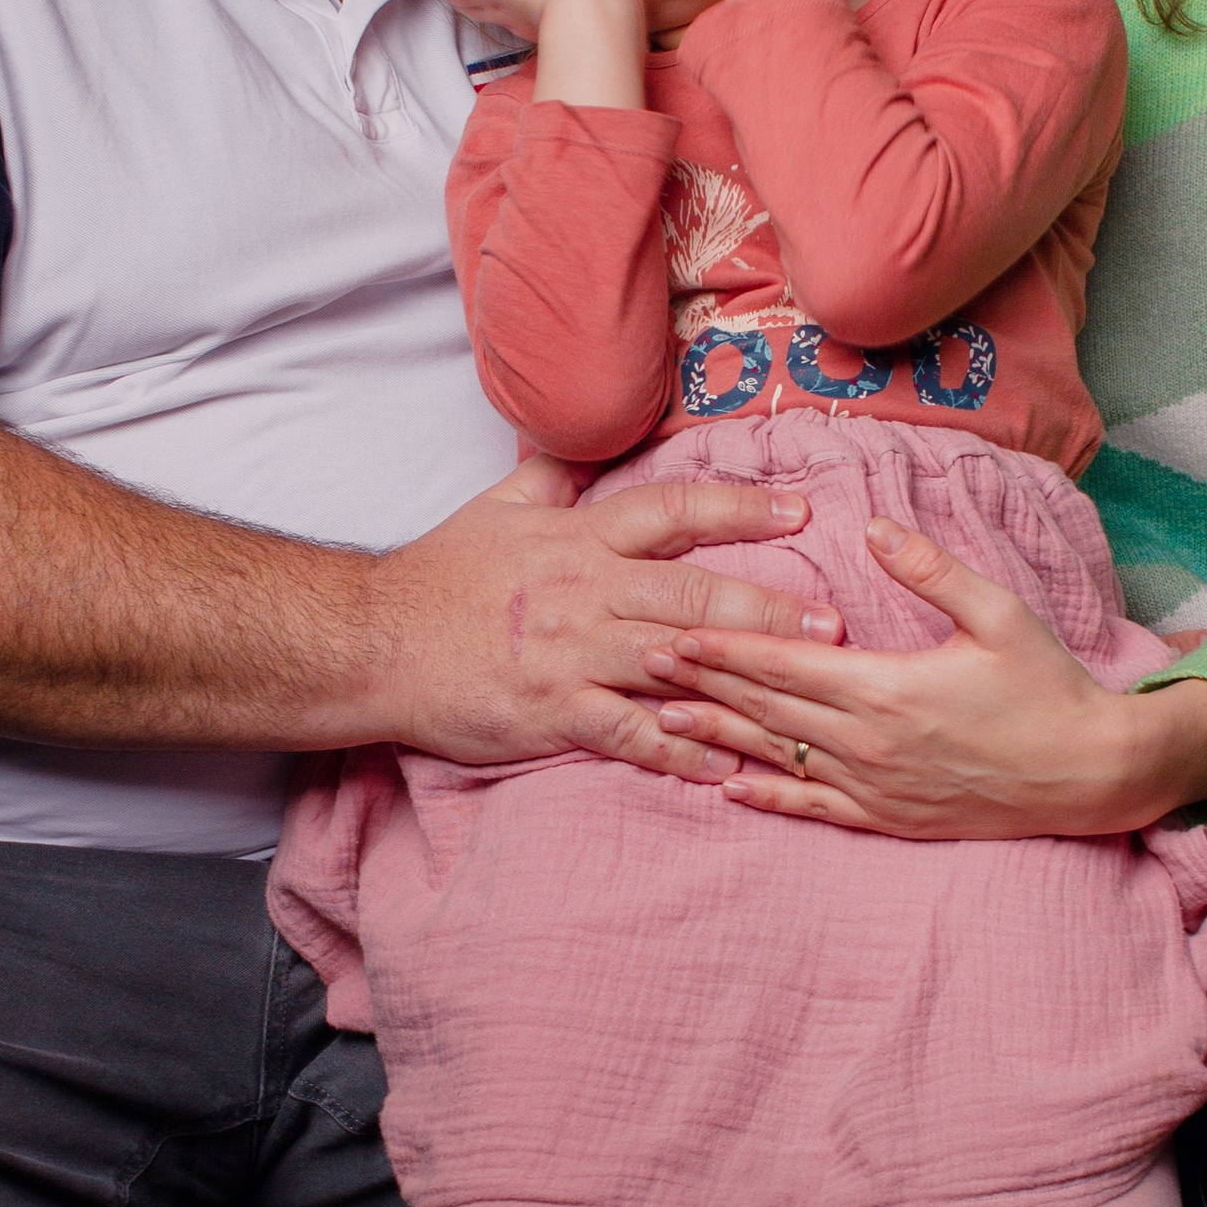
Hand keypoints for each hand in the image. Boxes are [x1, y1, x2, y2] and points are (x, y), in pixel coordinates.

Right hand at [362, 455, 843, 771]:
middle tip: (834, 621)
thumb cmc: (436, 578)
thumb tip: (578, 443)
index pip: (673, 511)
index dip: (739, 508)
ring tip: (807, 691)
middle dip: (770, 605)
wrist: (372, 643)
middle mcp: (585, 591)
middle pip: (693, 591)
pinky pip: (629, 732)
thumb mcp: (493, 510)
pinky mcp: (553, 711)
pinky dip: (680, 748)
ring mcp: (571, 654)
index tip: (798, 513)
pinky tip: (727, 764)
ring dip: (745, 676)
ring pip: (675, 661)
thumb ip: (546, 477)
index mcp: (579, 539)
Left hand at [639, 515, 1206, 835]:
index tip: (675, 633)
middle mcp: (868, 743)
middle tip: (641, 665)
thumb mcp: (999, 614)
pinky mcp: (890, 818)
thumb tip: (876, 526)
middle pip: (767, 710)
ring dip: (718, 740)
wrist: (1092, 773)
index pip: (785, 665)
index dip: (726, 650)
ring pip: (779, 760)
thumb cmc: (1048, 687)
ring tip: (661, 723)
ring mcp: (875, 787)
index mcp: (886, 688)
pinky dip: (767, 799)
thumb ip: (931, 570)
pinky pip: (814, 811)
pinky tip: (728, 789)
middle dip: (702, 686)